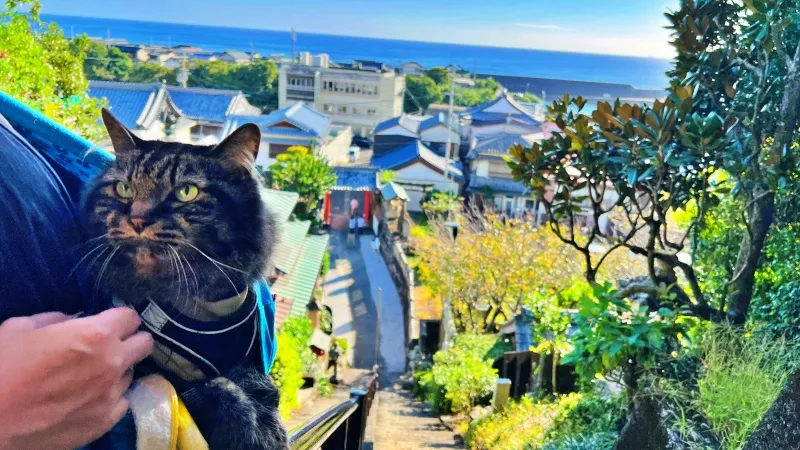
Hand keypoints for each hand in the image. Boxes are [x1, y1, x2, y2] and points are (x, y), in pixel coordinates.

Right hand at [0, 308, 152, 449]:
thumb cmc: (2, 367)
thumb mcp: (23, 327)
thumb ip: (58, 320)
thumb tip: (73, 321)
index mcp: (96, 335)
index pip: (131, 317)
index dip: (119, 318)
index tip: (108, 323)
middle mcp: (113, 364)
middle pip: (144, 344)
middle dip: (130, 341)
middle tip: (110, 345)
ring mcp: (111, 396)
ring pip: (131, 374)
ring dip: (118, 371)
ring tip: (91, 376)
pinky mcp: (104, 422)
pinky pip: (121, 403)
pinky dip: (110, 398)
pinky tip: (89, 398)